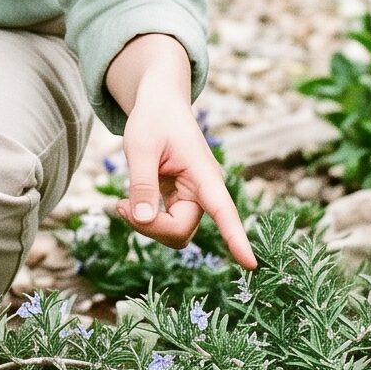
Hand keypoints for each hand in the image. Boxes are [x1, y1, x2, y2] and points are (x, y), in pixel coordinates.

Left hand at [119, 83, 256, 271]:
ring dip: (146, 225)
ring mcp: (193, 198)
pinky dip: (145, 219)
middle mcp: (204, 191)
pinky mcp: (180, 201)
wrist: (159, 104)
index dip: (235, 238)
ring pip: (172, 232)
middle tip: (119, 205)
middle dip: (150, 227)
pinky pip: (165, 225)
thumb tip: (145, 220)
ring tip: (121, 202)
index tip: (251, 265)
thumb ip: (143, 183)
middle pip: (181, 231)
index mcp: (204, 174)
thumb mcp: (141, 147)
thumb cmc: (153, 120)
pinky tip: (126, 204)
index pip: (223, 211)